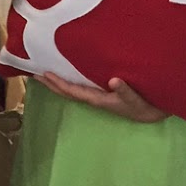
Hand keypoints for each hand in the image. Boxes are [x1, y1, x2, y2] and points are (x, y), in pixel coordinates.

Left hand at [36, 73, 168, 122]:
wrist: (152, 114)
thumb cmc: (143, 106)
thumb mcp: (136, 99)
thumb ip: (125, 91)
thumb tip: (113, 81)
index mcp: (97, 99)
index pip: (72, 90)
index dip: (58, 83)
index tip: (44, 74)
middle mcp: (92, 98)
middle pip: (66, 91)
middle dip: (50, 83)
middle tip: (33, 73)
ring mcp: (96, 96)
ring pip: (71, 89)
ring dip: (56, 82)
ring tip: (43, 72)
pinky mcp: (101, 93)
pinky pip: (79, 86)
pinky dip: (68, 80)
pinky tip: (64, 72)